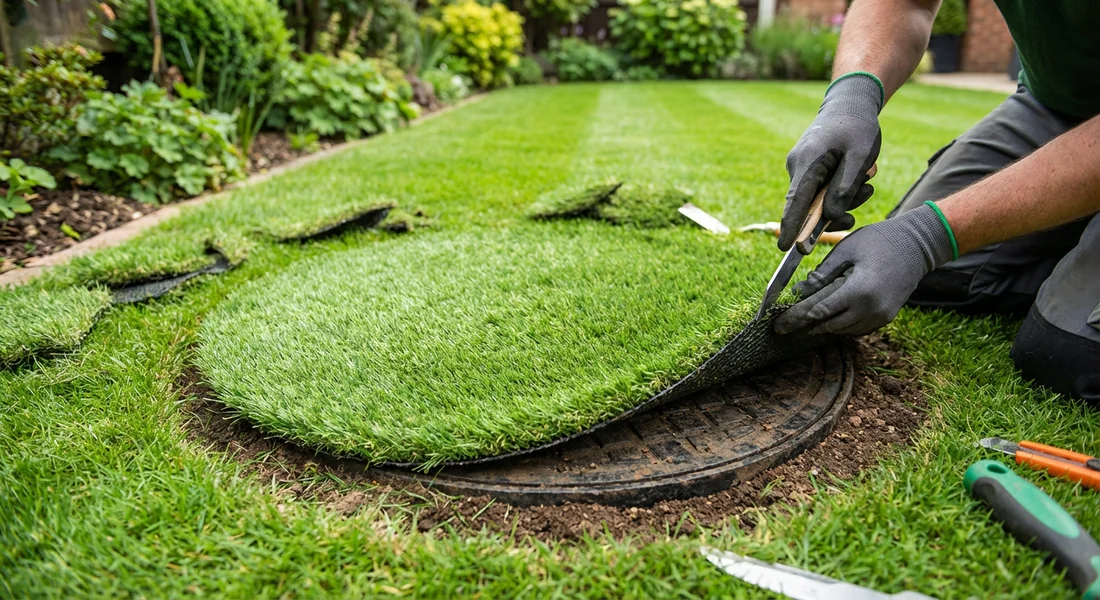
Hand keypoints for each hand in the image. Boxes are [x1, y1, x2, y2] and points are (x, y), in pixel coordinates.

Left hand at [774, 203, 955, 335]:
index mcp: (859, 291)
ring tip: (799, 327)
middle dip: (805, 327)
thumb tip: (800, 291)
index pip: (820, 311)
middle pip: (829, 325)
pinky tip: (824, 322)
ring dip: (822, 328)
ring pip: (843, 330)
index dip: (797, 318)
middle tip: (781, 329)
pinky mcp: (886, 317)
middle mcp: (871, 309)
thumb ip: (823, 273)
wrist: (918, 245)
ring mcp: (881, 316)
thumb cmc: (879, 241)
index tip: (777, 325)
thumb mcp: (846, 250)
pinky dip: (840, 326)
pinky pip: (857, 328)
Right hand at [780, 74, 882, 250]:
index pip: (796, 202)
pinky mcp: (809, 169)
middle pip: (810, 205)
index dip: (791, 226)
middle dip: (836, 211)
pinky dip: (839, 191)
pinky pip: (821, 190)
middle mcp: (797, 167)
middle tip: (864, 200)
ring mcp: (801, 168)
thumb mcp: (860, 155)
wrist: (850, 103)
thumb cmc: (857, 126)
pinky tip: (860, 180)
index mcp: (807, 163)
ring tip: (868, 183)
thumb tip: (831, 215)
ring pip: (818, 199)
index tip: (786, 248)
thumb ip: (846, 186)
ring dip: (843, 199)